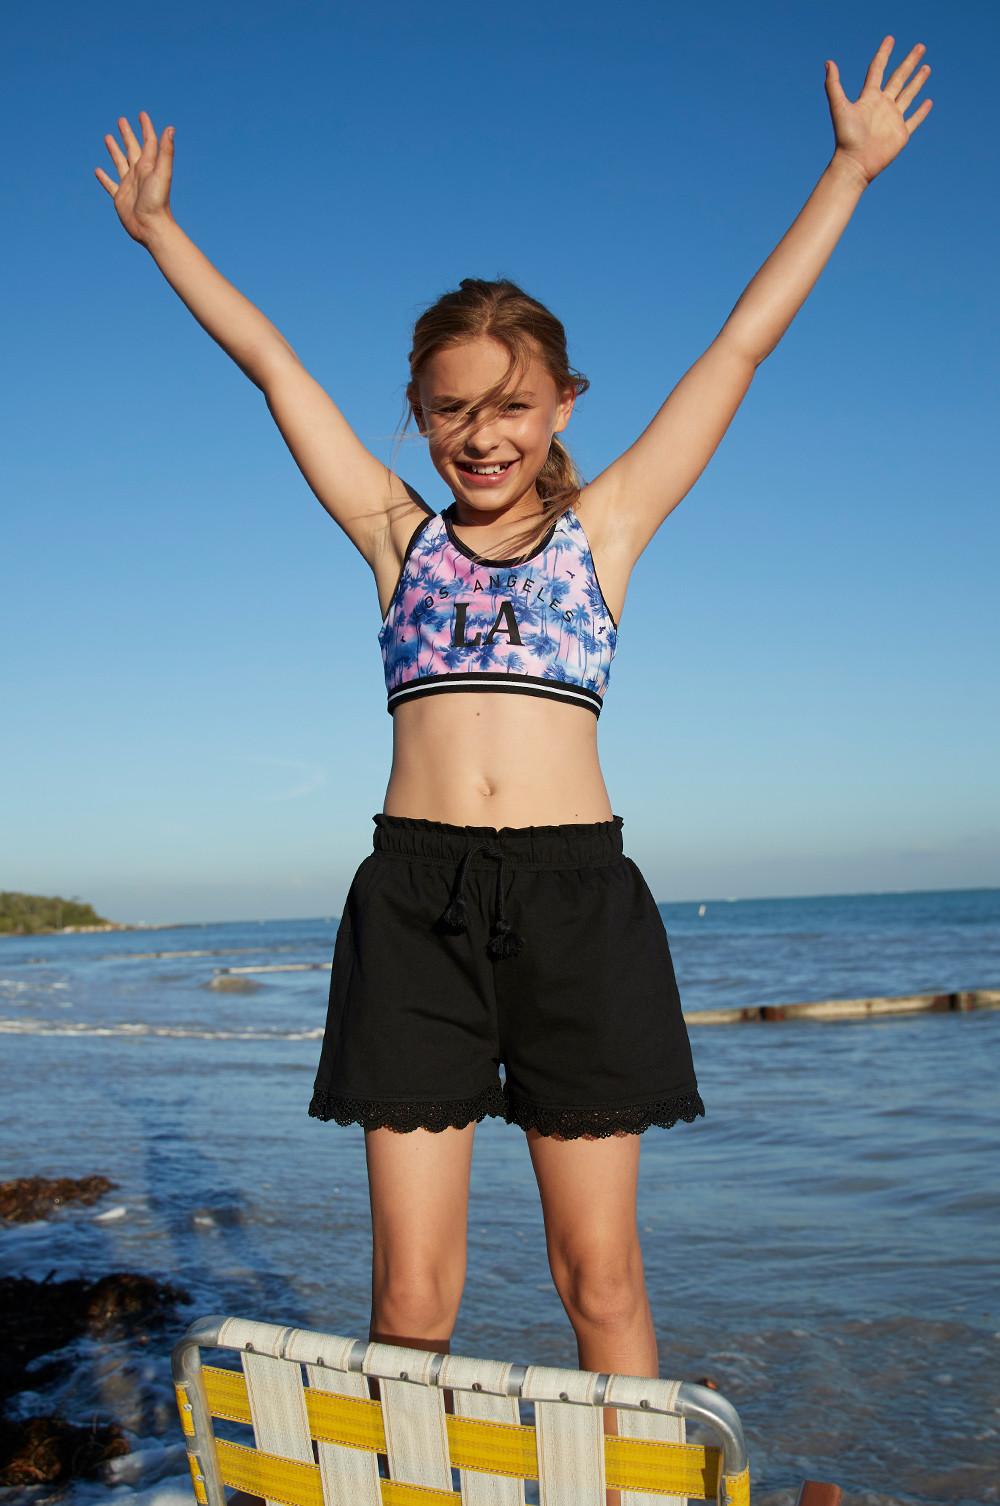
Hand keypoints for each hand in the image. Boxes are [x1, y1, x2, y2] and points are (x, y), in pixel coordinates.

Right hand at [94, 111, 174, 243]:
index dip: (145, 128)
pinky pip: (110, 185)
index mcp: (149, 166)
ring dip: (114, 150)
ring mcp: (129, 185)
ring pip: (120, 162)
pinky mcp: (120, 197)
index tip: (142, 114)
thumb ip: (165, 152)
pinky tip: (98, 171)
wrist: (151, 227)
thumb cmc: (158, 201)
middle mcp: (139, 173)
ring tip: (107, 137)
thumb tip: (170, 128)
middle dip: (127, 134)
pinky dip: (104, 178)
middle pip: (132, 148)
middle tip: (122, 120)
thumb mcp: (162, 173)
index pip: (148, 142)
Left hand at [824, 36, 932, 186]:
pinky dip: (922, 111)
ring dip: (918, 81)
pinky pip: (914, 119)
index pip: (878, 69)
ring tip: (926, 67)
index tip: (890, 39)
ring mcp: (893, 118)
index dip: (884, 54)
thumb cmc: (846, 137)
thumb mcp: (839, 107)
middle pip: (899, 78)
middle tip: (921, 47)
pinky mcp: (901, 133)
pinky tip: (928, 101)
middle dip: (909, 62)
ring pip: (909, 95)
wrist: (855, 163)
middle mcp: (882, 105)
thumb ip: (833, 85)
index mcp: (869, 97)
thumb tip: (829, 62)